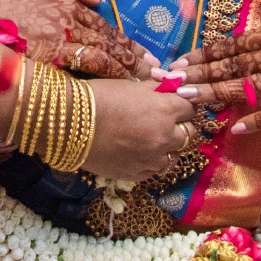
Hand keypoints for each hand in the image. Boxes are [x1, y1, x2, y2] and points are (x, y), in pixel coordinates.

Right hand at [88, 75, 207, 184]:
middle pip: (189, 134)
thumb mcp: (132, 85)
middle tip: (166, 121)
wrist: (69, 124)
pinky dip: (152, 161)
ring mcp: (152, 159)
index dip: (183, 105)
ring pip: (175, 155)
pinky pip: (156, 169)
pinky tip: (139, 151)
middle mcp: (165, 137)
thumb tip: (172, 86)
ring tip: (151, 139)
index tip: (174, 104)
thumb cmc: (99, 97)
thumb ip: (157, 89)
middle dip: (181, 126)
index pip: (190, 108)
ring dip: (168, 147)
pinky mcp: (137, 174)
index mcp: (166, 110)